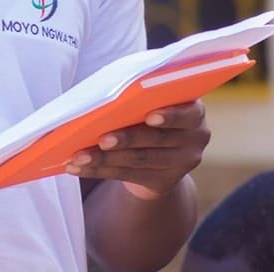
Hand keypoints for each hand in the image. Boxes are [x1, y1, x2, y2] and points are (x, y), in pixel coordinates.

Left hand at [65, 100, 209, 198]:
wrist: (161, 147)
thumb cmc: (149, 107)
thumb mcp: (154, 98)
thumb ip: (143, 94)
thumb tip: (106, 91)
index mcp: (195, 112)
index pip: (188, 114)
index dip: (170, 116)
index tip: (149, 116)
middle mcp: (194, 140)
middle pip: (156, 139)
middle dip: (126, 139)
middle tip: (102, 138)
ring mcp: (180, 164)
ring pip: (138, 160)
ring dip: (105, 159)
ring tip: (79, 156)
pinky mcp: (163, 182)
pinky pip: (127, 176)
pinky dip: (99, 170)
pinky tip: (78, 167)